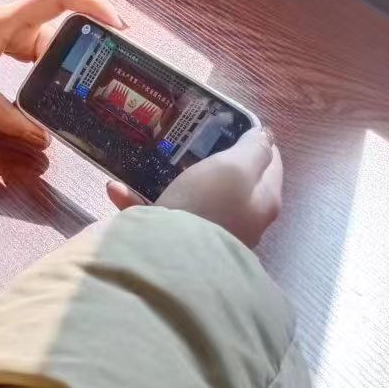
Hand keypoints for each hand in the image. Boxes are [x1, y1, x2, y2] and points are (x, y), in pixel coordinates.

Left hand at [0, 0, 126, 145]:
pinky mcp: (10, 44)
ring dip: (68, 65)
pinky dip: (52, 69)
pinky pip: (40, 54)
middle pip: (63, 33)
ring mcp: (15, 32)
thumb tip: (40, 138)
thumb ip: (5, 117)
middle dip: (85, 51)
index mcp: (12, 20)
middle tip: (108, 72)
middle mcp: (19, 22)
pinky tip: (61, 90)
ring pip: (53, 47)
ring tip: (87, 89)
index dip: (92, 4)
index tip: (117, 23)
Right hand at [107, 126, 282, 248]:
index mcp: (263, 201)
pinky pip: (160, 220)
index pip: (271, 163)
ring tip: (153, 165)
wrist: (172, 262)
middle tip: (193, 144)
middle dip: (215, 164)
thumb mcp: (234, 168)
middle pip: (233, 184)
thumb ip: (252, 149)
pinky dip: (141, 205)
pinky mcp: (183, 250)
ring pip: (195, 202)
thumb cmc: (207, 206)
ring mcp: (214, 238)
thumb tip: (266, 137)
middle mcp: (244, 222)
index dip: (254, 140)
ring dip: (173, 183)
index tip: (230, 125)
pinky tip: (117, 191)